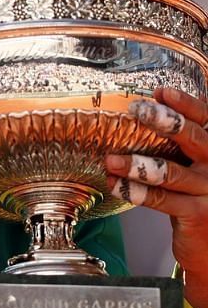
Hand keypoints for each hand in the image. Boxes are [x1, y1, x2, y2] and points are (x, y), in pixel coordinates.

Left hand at [107, 87, 207, 307]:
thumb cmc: (198, 199)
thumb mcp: (195, 168)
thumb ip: (180, 146)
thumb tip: (144, 113)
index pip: (207, 120)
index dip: (187, 105)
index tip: (161, 92)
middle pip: (195, 139)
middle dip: (164, 122)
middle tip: (136, 111)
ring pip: (171, 172)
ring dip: (136, 164)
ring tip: (109, 159)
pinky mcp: (200, 215)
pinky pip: (163, 200)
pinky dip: (135, 191)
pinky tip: (115, 185)